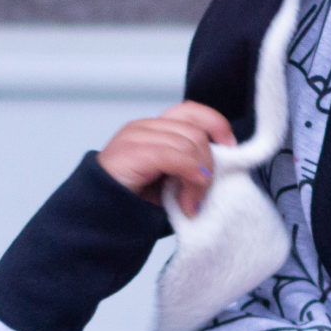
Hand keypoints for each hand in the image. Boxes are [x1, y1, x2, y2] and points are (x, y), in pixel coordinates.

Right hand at [96, 101, 235, 216]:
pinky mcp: (133, 151)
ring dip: (199, 181)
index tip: (231, 151)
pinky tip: (187, 203)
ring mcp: (137, 136)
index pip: (192, 111)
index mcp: (155, 130)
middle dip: (209, 166)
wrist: (99, 219)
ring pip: (191, 144)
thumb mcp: (172, 182)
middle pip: (196, 131)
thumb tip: (224, 169)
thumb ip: (192, 168)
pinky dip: (190, 179)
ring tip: (189, 206)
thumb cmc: (134, 203)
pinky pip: (177, 156)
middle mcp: (145, 127)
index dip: (216, 125)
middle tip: (200, 197)